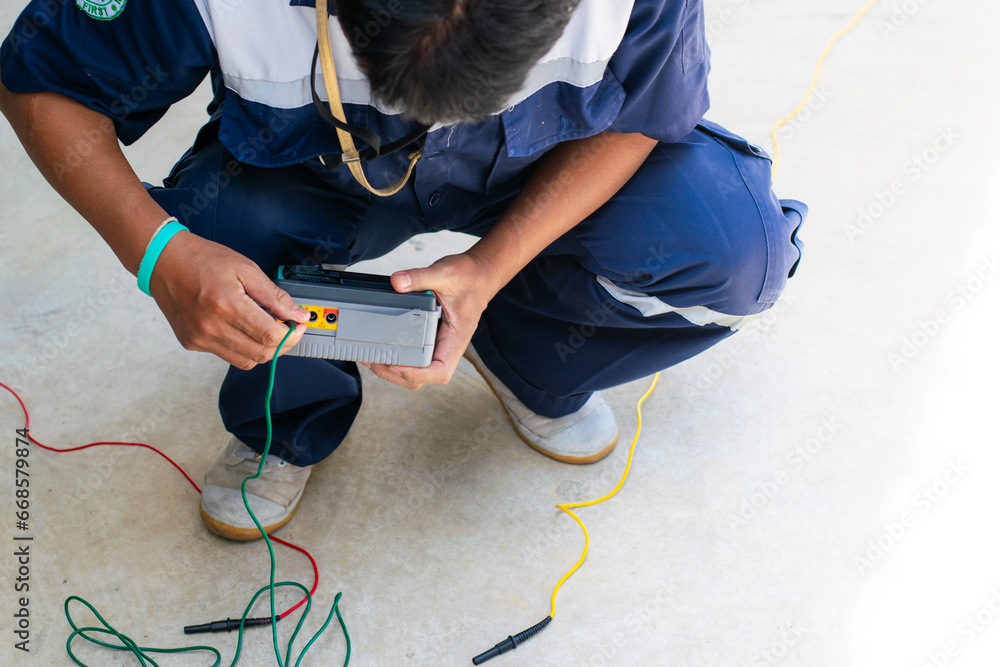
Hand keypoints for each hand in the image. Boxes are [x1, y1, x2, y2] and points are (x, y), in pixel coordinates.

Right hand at [148, 232, 309, 369]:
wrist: (163, 261)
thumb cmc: (202, 260)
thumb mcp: (245, 269)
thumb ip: (274, 295)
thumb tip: (298, 314)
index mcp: (226, 305)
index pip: (270, 335)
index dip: (292, 334)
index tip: (299, 324)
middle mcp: (210, 326)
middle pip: (261, 353)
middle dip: (283, 344)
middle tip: (289, 328)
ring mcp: (200, 338)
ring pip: (246, 361)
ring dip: (264, 349)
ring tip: (268, 328)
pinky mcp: (192, 343)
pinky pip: (228, 355)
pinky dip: (243, 347)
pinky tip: (243, 328)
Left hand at [362, 252, 504, 389]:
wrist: (479, 274)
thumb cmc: (469, 278)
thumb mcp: (444, 273)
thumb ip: (420, 277)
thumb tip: (397, 282)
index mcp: (456, 338)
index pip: (440, 371)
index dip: (418, 374)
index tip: (398, 364)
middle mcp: (447, 346)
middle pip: (423, 377)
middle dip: (397, 375)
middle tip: (374, 360)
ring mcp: (438, 344)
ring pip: (416, 371)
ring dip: (393, 370)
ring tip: (371, 358)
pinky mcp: (430, 337)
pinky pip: (414, 356)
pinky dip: (396, 358)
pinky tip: (380, 349)